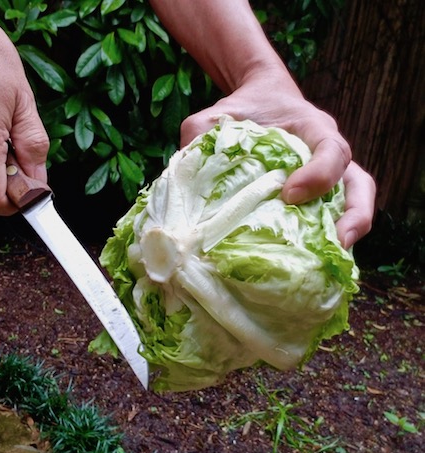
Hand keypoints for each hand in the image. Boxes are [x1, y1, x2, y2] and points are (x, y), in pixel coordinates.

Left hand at [179, 73, 375, 247]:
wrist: (261, 101)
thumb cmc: (245, 108)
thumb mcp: (218, 113)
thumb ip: (202, 133)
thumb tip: (185, 169)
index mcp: (310, 127)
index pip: (330, 149)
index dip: (318, 174)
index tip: (289, 194)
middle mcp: (328, 151)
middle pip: (359, 183)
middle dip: (354, 215)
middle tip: (337, 243)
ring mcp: (328, 173)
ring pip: (356, 201)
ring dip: (348, 231)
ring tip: (330, 260)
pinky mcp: (319, 191)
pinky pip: (334, 212)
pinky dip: (328, 235)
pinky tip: (309, 258)